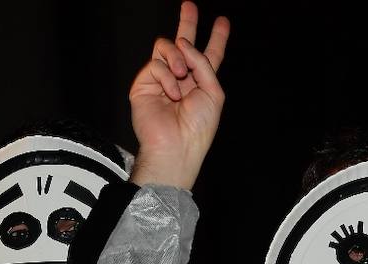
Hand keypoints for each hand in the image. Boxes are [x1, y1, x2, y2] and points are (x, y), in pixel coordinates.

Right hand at [128, 2, 229, 189]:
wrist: (176, 146)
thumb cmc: (198, 127)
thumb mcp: (214, 92)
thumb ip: (203, 63)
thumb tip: (182, 43)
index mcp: (202, 82)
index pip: (210, 55)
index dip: (217, 38)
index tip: (222, 22)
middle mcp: (182, 78)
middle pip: (183, 44)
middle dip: (187, 23)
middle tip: (189, 5)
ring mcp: (162, 79)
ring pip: (166, 47)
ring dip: (178, 58)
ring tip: (182, 76)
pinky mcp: (144, 83)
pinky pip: (156, 63)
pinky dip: (166, 76)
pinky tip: (171, 93)